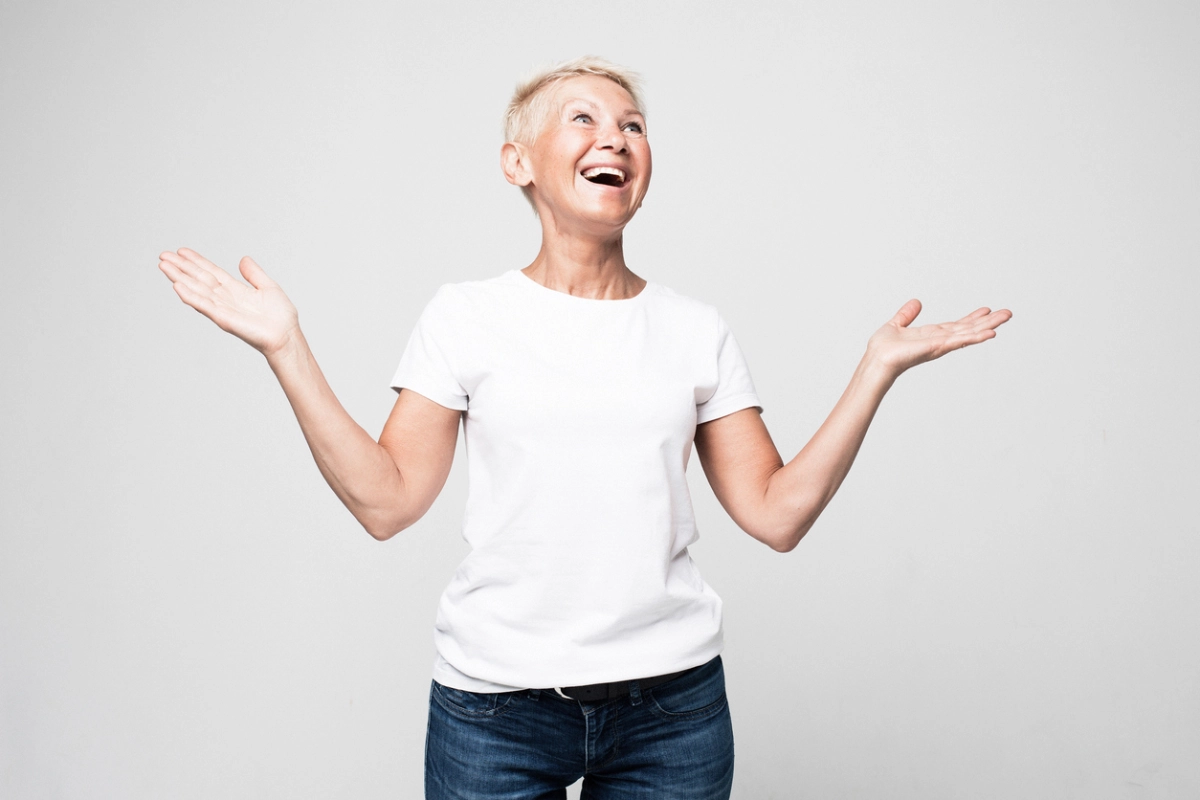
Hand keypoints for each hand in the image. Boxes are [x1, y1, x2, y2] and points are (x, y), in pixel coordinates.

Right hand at [158, 248, 299, 356]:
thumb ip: (254, 273)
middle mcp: (225, 298)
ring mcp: (222, 308)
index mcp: (235, 290)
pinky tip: (177, 286)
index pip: (210, 272)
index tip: (181, 251)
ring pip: (196, 290)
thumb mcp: (268, 286)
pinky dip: (190, 296)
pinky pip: (204, 306)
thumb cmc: (281, 317)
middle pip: (198, 279)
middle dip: (181, 267)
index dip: (196, 261)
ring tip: (164, 266)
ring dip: (179, 278)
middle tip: (163, 256)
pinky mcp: (223, 319)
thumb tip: (243, 259)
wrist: (286, 335)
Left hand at [866, 299, 1011, 378]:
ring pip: (968, 334)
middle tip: (1007, 313)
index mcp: (931, 335)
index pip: (956, 325)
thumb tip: (916, 302)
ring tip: (1005, 319)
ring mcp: (940, 345)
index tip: (987, 310)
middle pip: (968, 329)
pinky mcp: (937, 347)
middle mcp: (939, 341)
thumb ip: (906, 315)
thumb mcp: (896, 325)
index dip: (972, 318)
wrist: (876, 361)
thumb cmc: (883, 349)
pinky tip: (990, 333)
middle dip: (987, 322)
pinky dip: (975, 337)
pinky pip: (960, 341)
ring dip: (987, 327)